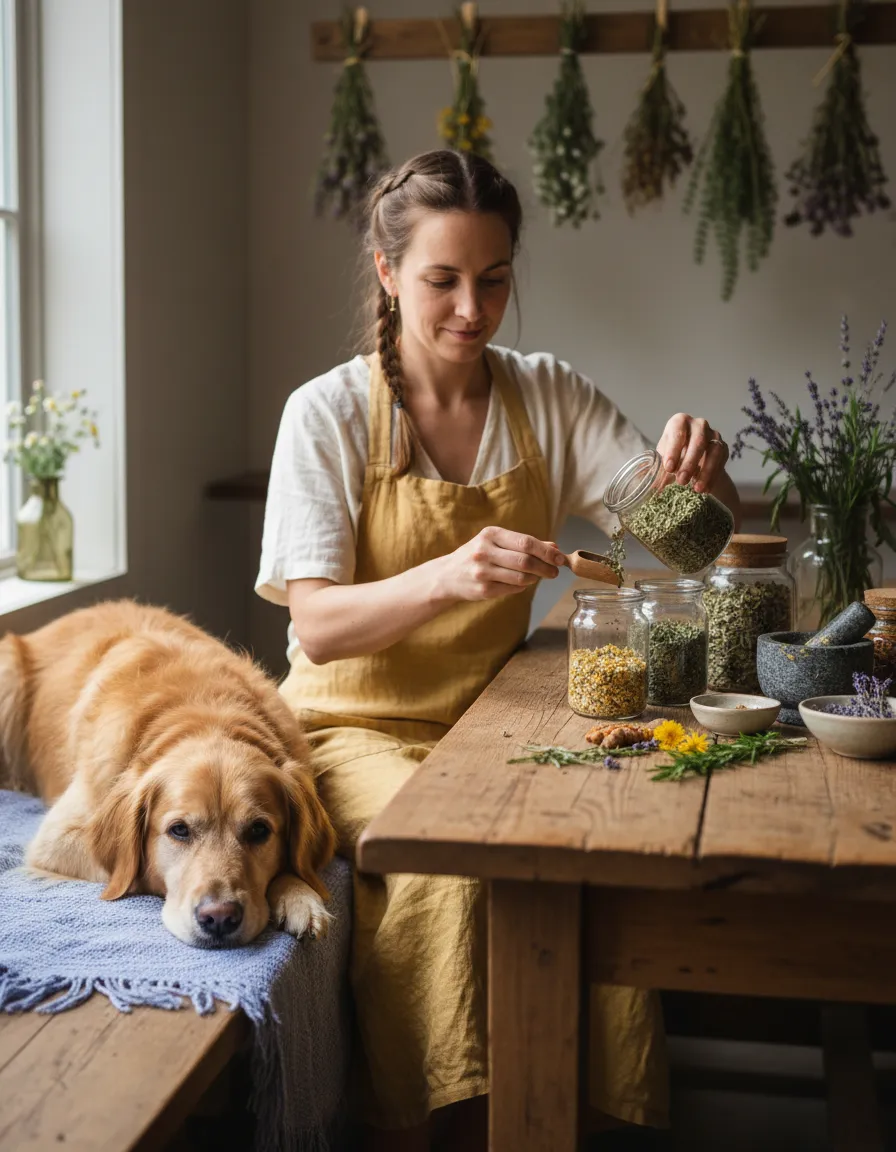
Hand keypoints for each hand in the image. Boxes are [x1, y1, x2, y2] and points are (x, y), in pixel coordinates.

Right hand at [436, 526, 562, 602]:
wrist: (448, 575)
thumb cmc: (478, 555)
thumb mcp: (496, 542)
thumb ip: (524, 544)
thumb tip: (554, 547)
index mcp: (490, 535)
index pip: (526, 542)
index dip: (546, 551)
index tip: (560, 558)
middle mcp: (484, 552)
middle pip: (525, 561)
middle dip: (545, 567)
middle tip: (555, 571)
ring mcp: (482, 572)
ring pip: (521, 577)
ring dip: (535, 578)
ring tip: (538, 576)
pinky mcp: (483, 590)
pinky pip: (513, 589)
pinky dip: (522, 586)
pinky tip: (520, 582)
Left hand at [656, 413, 729, 492]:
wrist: (693, 459)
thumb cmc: (674, 455)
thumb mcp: (663, 458)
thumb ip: (657, 468)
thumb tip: (649, 484)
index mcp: (679, 422)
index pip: (677, 432)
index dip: (673, 450)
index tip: (668, 468)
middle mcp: (698, 424)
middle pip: (698, 441)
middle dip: (689, 463)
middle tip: (682, 481)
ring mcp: (714, 434)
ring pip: (713, 451)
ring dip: (705, 472)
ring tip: (697, 489)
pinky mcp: (724, 447)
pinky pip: (721, 462)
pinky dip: (713, 477)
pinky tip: (706, 489)